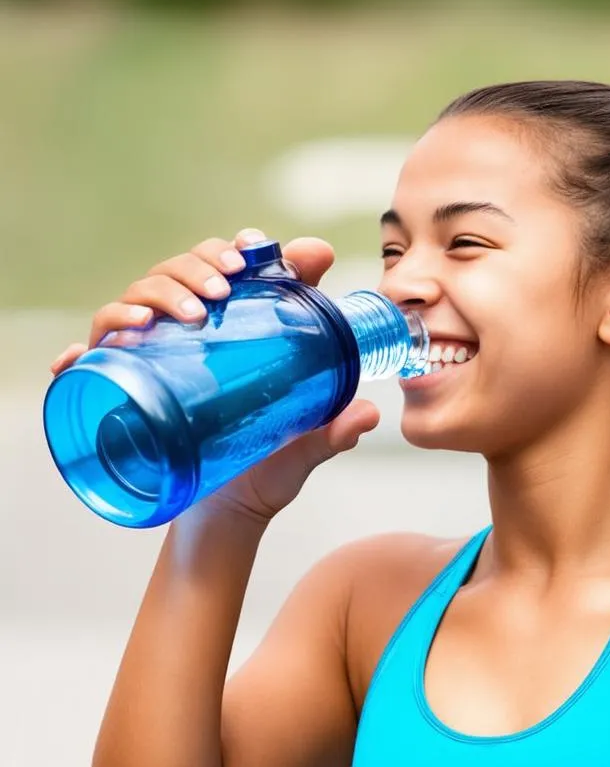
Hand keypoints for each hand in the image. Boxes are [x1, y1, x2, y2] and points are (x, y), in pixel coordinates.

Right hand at [49, 228, 380, 523]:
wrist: (225, 518)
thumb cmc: (264, 472)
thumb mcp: (303, 447)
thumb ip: (334, 431)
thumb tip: (370, 413)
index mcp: (233, 333)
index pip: (231, 271)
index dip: (241, 248)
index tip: (259, 248)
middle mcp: (188, 336)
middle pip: (180, 273)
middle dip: (200, 265)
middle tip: (227, 284)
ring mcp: (153, 359)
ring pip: (138, 299)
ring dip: (157, 294)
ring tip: (191, 314)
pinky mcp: (123, 391)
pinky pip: (90, 361)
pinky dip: (83, 353)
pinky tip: (82, 355)